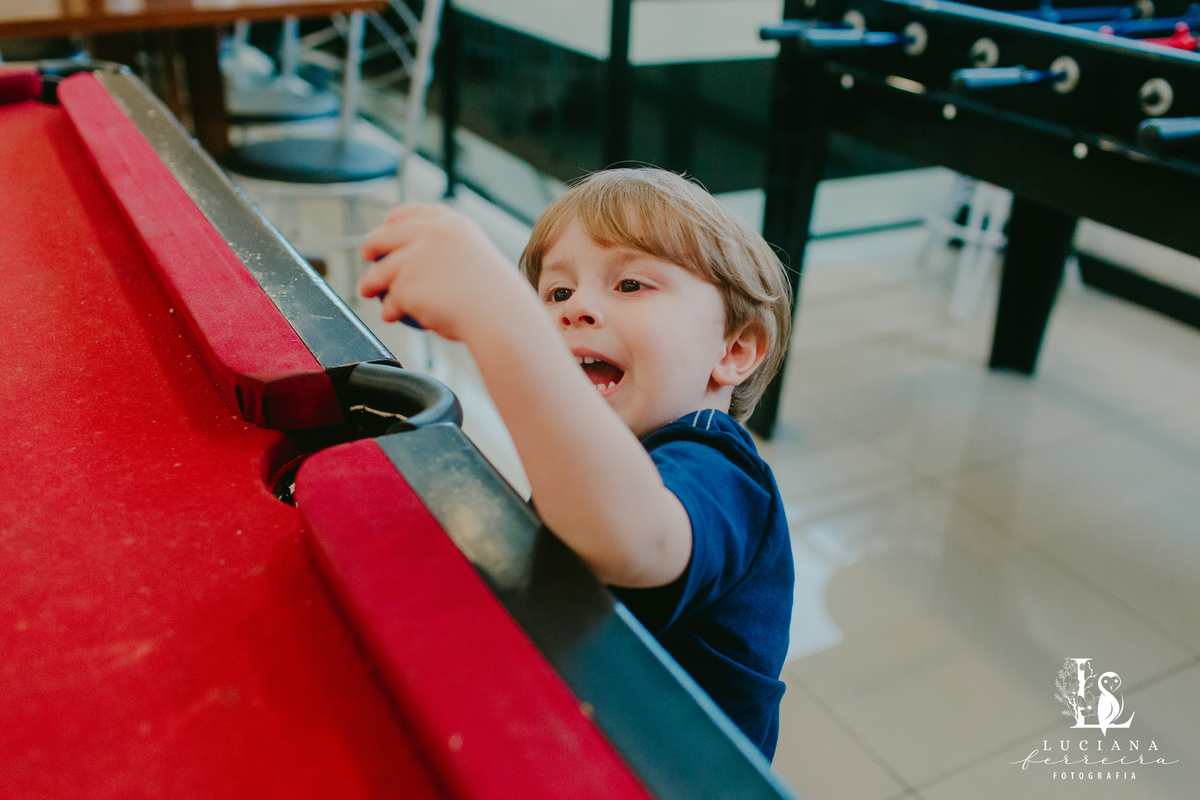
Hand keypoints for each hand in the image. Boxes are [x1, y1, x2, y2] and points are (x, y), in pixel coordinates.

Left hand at [358, 204, 525, 341]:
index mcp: (451, 223)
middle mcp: (431, 233)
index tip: (385, 228)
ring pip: (380, 271)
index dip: (392, 222)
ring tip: (367, 291)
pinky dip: (389, 309)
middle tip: (366, 256)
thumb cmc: (496, 296)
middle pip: (386, 236)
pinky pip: (389, 299)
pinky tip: (391, 315)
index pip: (411, 213)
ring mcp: (416, 257)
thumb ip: (449, 251)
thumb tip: (424, 260)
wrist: (500, 316)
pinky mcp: (406, 284)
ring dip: (370, 282)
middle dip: (371, 245)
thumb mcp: (475, 257)